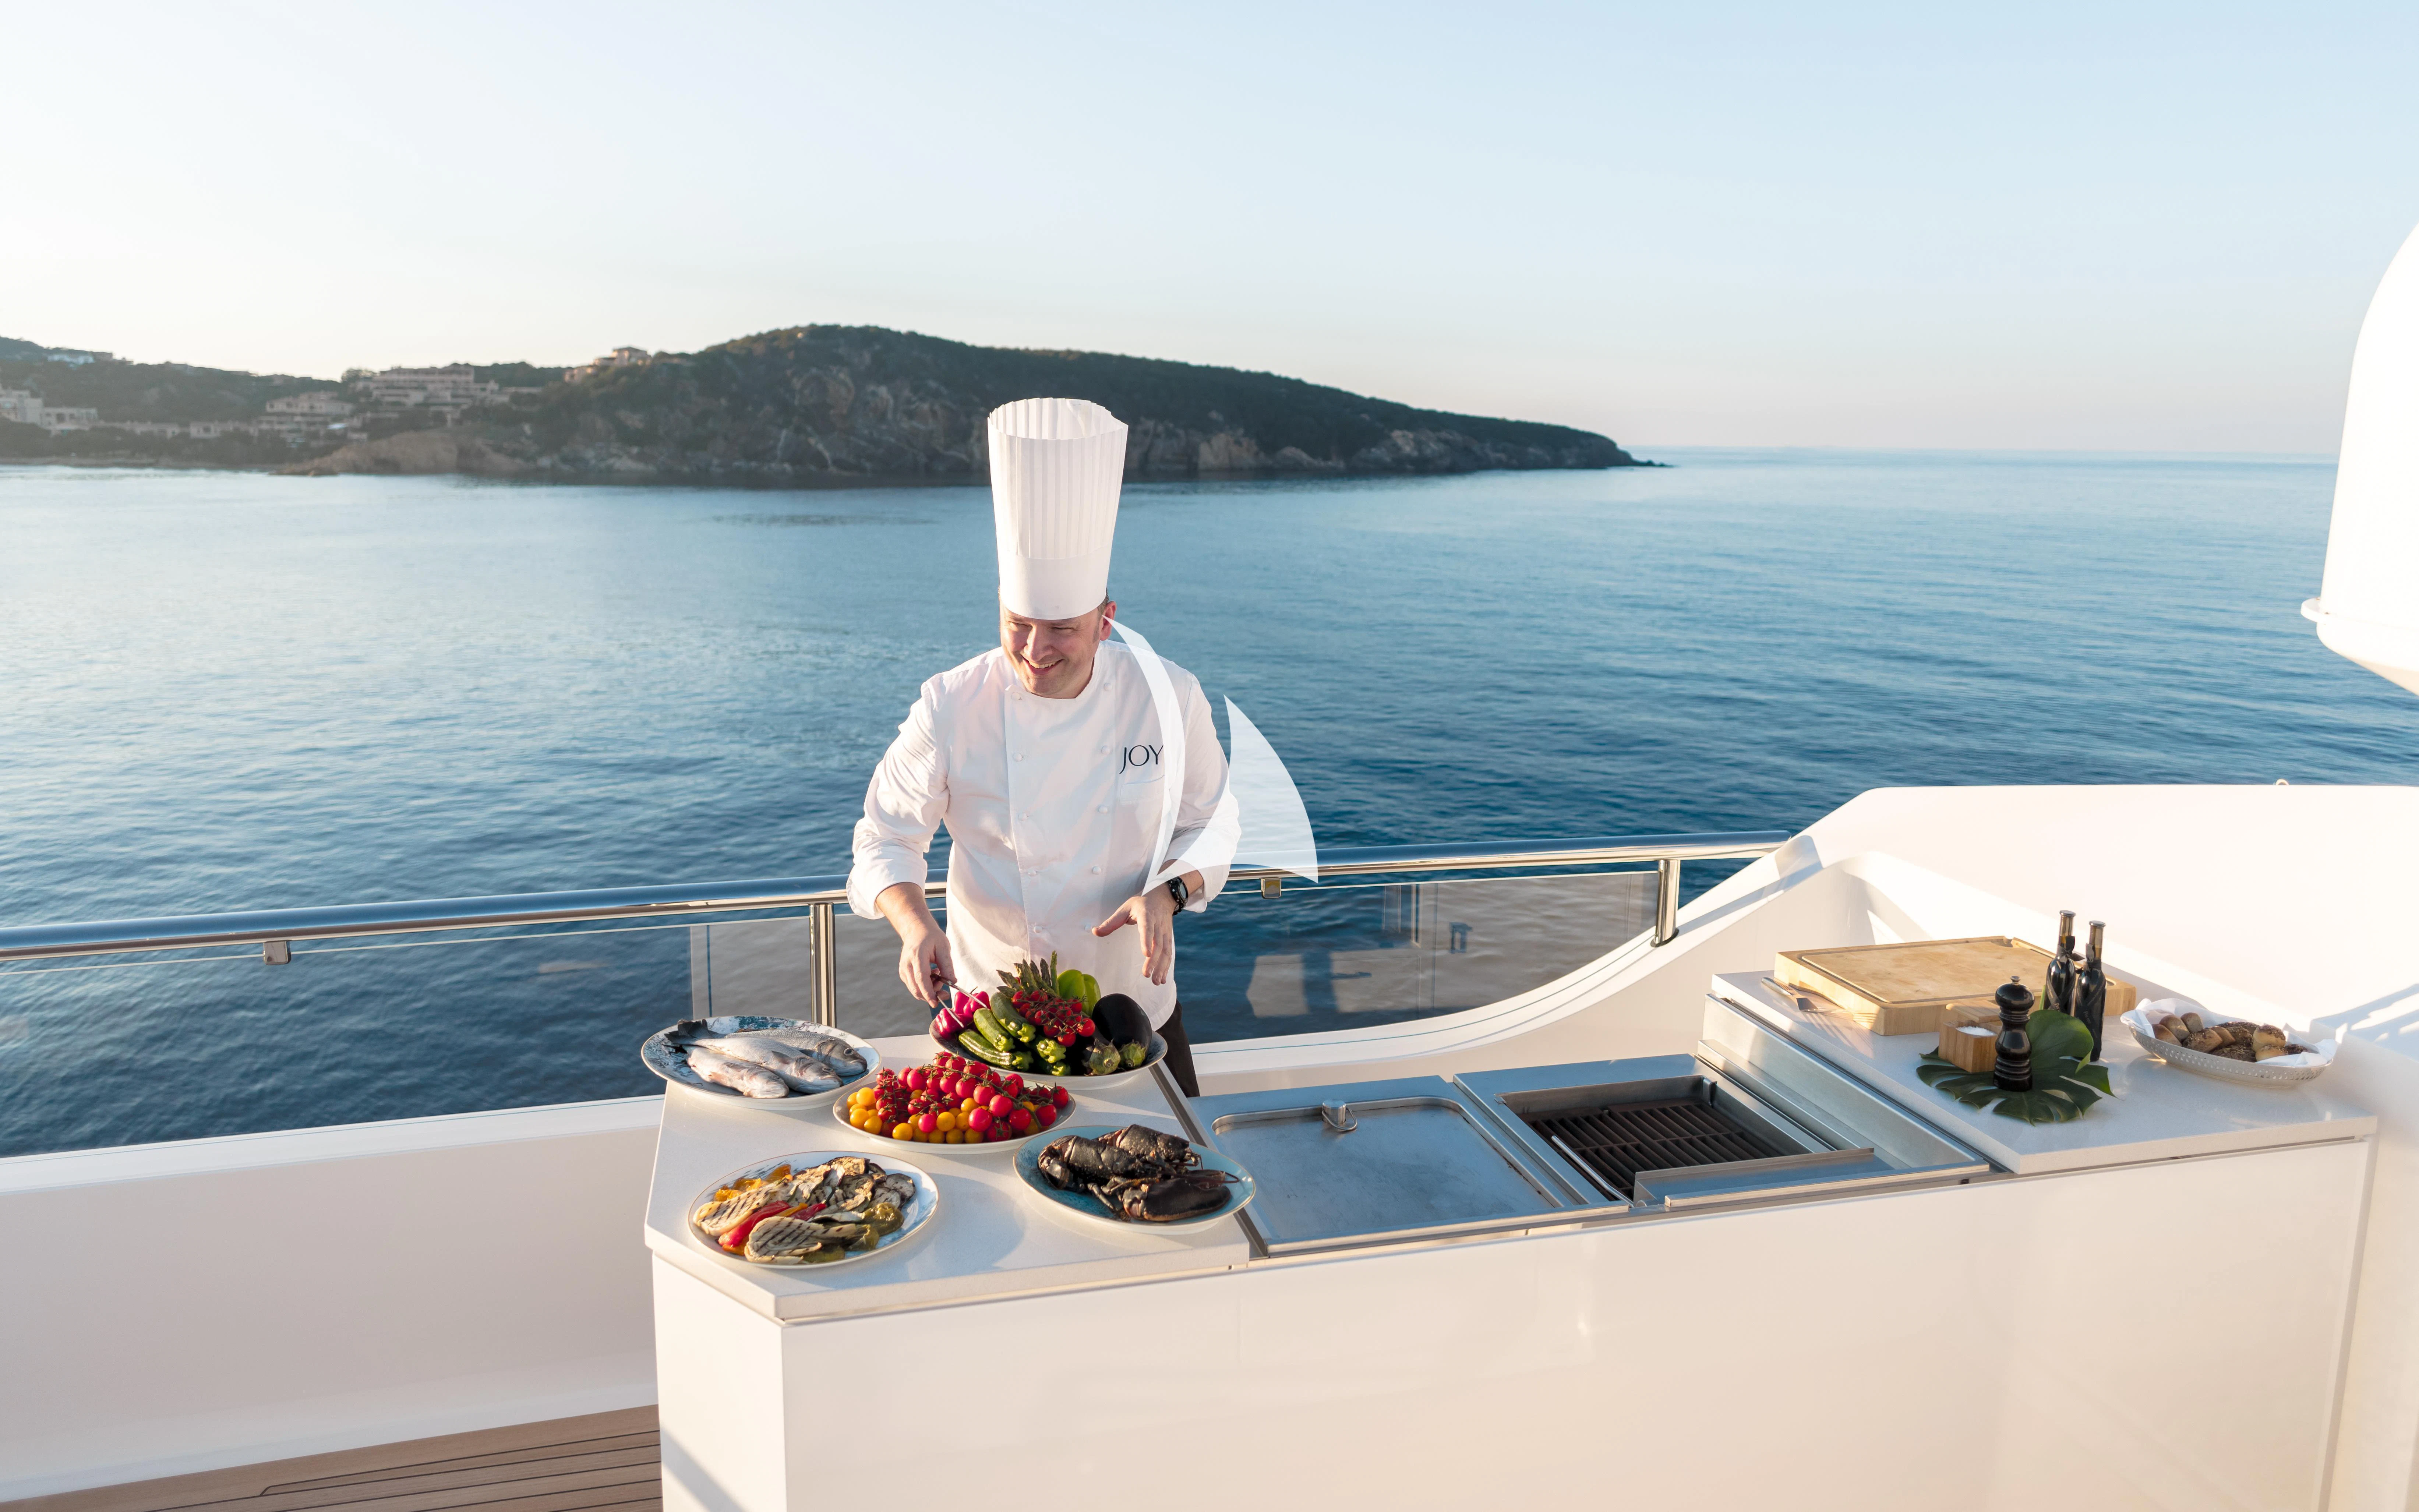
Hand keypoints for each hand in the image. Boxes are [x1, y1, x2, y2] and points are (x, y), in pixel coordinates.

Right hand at [876, 883, 954, 1006]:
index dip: (928, 992)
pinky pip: (914, 986)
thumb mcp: (943, 947)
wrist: (916, 930)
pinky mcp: (903, 973)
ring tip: (938, 975)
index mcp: (917, 956)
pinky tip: (932, 974)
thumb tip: (952, 982)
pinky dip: (924, 986)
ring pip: (915, 990)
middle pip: (916, 988)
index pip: (921, 978)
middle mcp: (906, 964)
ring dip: (929, 990)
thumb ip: (947, 965)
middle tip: (945, 991)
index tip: (935, 1003)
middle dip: (931, 995)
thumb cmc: (931, 937)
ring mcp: (903, 970)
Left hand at [1093, 886, 1176, 985]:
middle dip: (1153, 961)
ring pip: (1165, 950)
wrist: (1163, 898)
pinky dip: (1166, 966)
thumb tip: (1094, 931)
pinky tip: (1162, 979)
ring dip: (1161, 967)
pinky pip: (1168, 953)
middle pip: (1157, 943)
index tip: (1146, 954)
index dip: (1147, 941)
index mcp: (1146, 915)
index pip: (1147, 928)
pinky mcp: (1168, 938)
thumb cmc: (1141, 904)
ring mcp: (1165, 932)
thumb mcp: (1124, 908)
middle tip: (1146, 974)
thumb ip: (1111, 922)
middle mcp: (1158, 924)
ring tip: (1156, 981)